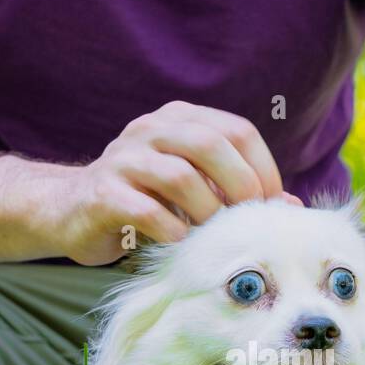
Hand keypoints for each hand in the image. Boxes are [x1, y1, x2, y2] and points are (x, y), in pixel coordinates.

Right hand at [49, 100, 295, 265]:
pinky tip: (181, 244)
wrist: (70, 212)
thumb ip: (237, 193)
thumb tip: (293, 207)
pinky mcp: (102, 193)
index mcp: (180, 120)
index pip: (237, 131)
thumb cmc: (145, 203)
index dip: (263, 169)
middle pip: (210, 144)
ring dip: (206, 212)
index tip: (272, 206)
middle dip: (240, 186)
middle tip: (249, 220)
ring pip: (179, 176)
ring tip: (214, 235)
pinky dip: (172, 231)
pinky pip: (146, 210)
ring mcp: (123, 158)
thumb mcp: (195, 192)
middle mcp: (151, 130)